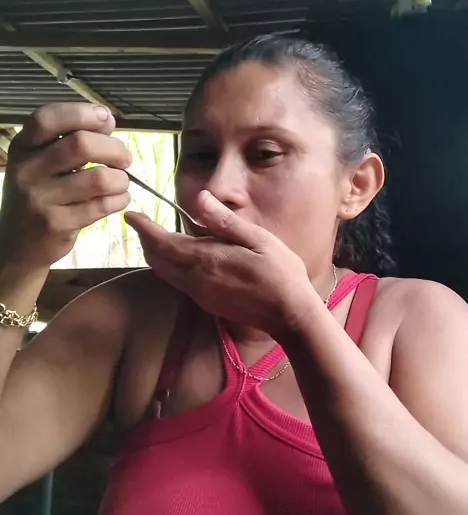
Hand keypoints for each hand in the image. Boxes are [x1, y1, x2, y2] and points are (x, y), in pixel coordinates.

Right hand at [0, 103, 131, 269]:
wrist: (18, 245)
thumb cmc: (39, 196)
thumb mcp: (42, 163)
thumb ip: (71, 139)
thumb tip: (107, 119)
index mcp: (23, 147)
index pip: (48, 118)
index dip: (82, 113)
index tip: (105, 119)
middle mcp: (27, 170)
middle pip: (81, 144)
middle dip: (114, 149)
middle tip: (124, 158)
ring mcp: (40, 198)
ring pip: (98, 178)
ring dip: (120, 179)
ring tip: (121, 182)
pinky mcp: (57, 224)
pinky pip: (101, 205)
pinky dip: (119, 199)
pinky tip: (118, 199)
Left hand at [125, 191, 311, 337]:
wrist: (289, 315)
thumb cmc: (280, 273)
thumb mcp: (258, 239)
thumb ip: (225, 221)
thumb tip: (200, 199)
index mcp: (207, 259)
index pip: (162, 242)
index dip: (144, 228)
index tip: (131, 215)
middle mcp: (196, 279)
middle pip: (157, 260)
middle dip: (146, 241)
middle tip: (142, 223)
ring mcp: (200, 294)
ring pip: (165, 273)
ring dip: (156, 255)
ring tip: (156, 238)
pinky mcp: (207, 303)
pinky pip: (179, 282)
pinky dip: (170, 267)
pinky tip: (182, 257)